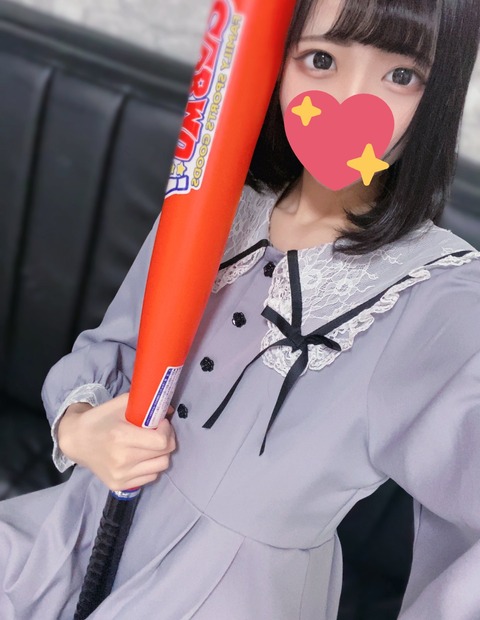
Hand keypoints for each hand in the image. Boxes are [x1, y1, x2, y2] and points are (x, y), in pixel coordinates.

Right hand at [58, 393, 175, 490]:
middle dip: (167, 440)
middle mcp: (122, 460)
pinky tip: (142, 457)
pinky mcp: (119, 485)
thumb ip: (146, 404)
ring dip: (161, 454)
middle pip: (164, 455)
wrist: (76, 441)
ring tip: (151, 445)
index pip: (161, 441)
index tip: (161, 424)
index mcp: (122, 437)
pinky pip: (150, 477)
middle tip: (159, 433)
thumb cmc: (100, 419)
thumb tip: (170, 411)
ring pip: (161, 467)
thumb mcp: (120, 404)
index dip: (167, 431)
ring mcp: (121, 475)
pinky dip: (151, 466)